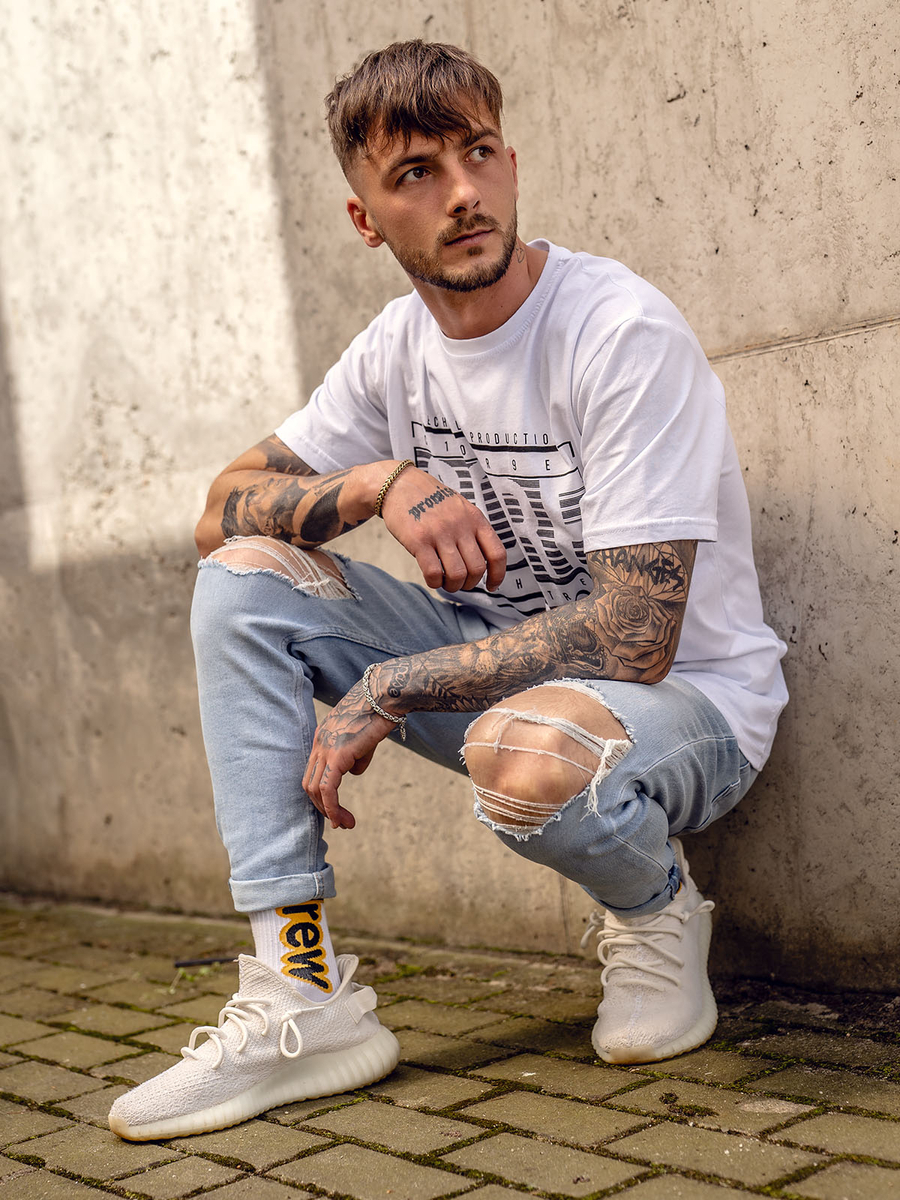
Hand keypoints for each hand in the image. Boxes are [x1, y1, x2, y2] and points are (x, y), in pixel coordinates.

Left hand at [302, 681, 396, 829]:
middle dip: (323, 806)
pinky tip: (343, 818)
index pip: (313, 772)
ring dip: (330, 811)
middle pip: (309, 783)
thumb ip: (356, 757)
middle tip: (340, 821)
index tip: (336, 809)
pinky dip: (333, 807)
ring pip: (316, 790)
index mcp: (322, 737)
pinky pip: (328, 789)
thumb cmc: (379, 712)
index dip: (321, 793)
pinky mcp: (337, 755)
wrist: (385, 695)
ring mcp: (325, 748)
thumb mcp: (365, 738)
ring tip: (346, 823)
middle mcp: (318, 743)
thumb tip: (353, 773)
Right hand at [379, 467, 505, 591]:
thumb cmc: (430, 499)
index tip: (492, 586)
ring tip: (445, 582)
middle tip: (460, 583)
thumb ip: (473, 530)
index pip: (496, 553)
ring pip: (457, 574)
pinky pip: (433, 573)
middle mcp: (460, 525)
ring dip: (452, 586)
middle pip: (477, 568)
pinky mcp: (418, 540)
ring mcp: (440, 533)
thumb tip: (484, 561)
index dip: (497, 575)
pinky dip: (434, 582)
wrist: (400, 484)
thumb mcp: (460, 508)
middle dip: (470, 584)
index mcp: (474, 518)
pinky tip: (432, 578)